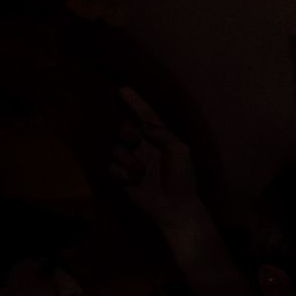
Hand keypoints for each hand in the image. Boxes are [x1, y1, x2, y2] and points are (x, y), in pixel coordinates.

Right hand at [111, 88, 203, 228]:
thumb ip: (165, 136)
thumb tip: (145, 125)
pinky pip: (112, 167)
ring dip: (126, 158)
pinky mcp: (122, 176)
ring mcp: (132, 161)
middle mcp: (144, 146)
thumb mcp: (181, 153)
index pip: (147, 117)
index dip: (136, 103)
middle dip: (128, 131)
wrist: (175, 206)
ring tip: (140, 170)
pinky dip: (122, 173)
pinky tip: (135, 180)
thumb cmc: (183, 178)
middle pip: (126, 129)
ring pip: (116, 148)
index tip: (124, 89)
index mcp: (160, 139)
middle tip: (134, 137)